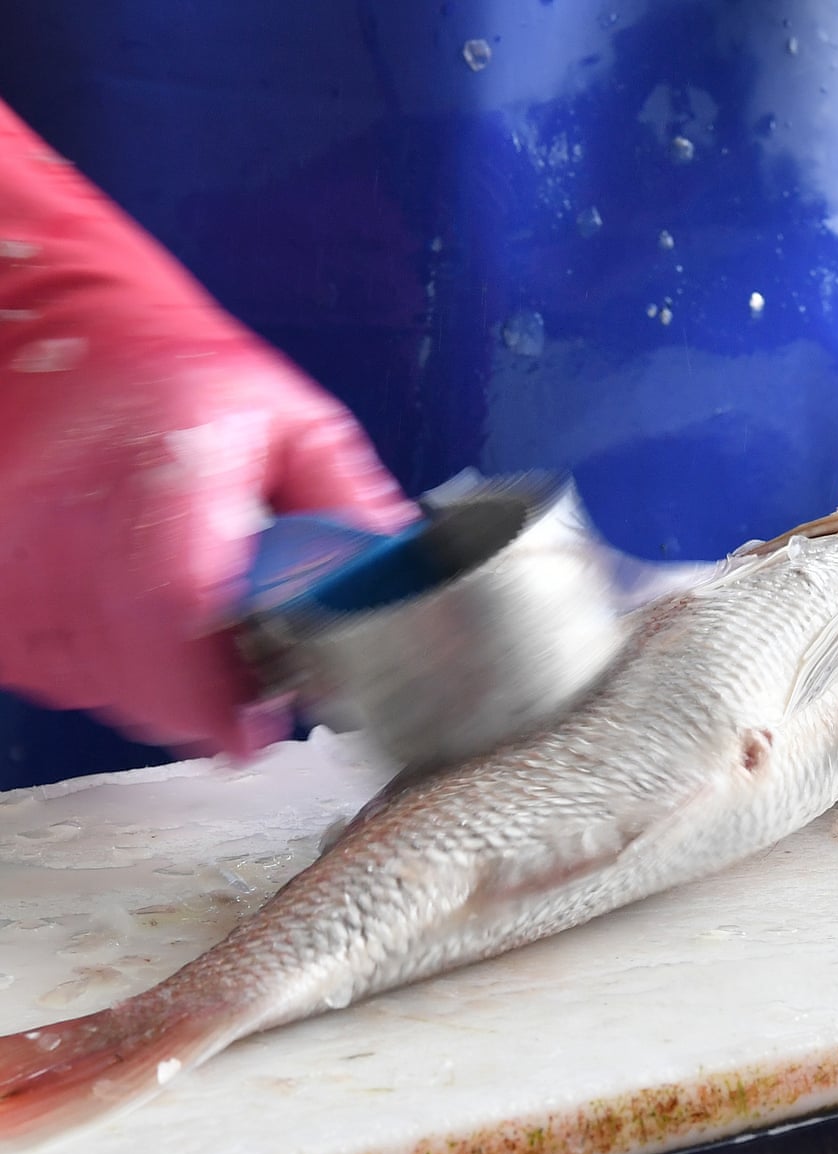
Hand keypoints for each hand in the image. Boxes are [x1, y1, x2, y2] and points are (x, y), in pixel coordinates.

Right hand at [0, 102, 415, 757]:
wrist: (50, 342)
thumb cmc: (173, 375)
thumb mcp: (286, 418)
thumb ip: (346, 501)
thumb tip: (400, 574)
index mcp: (162, 479)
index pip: (180, 614)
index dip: (223, 696)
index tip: (260, 728)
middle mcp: (72, 530)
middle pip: (145, 682)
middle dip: (212, 705)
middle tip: (247, 679)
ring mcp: (22, 573)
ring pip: (108, 690)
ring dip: (166, 686)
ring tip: (191, 619)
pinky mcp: (1, 602)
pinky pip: (68, 674)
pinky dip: (115, 668)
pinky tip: (135, 612)